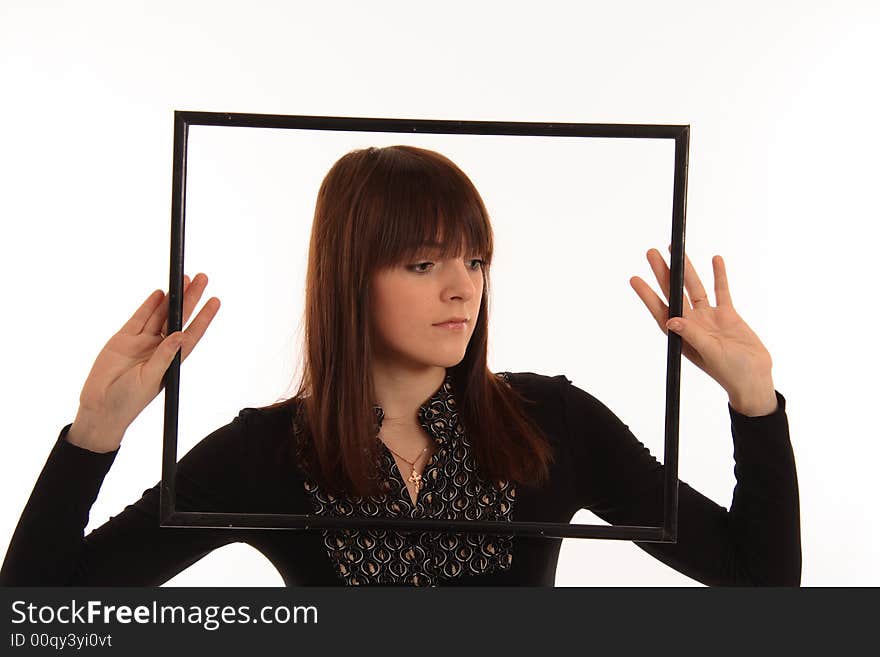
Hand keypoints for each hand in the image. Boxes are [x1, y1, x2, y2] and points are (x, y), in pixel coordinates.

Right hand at [69, 273, 219, 451]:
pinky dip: (149, 305)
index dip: (204, 317)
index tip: (215, 301)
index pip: (192, 333)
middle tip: (202, 278)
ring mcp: (142, 342)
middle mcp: (159, 348)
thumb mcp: (150, 379)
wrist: (99, 407)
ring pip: (160, 314)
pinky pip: (140, 318)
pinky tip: (160, 293)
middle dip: (190, 298)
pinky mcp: (123, 339)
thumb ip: (164, 356)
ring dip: (171, 298)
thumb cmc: (128, 400)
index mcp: (171, 360)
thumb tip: (181, 336)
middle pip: (178, 318)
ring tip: (184, 279)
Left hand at [629, 246, 775, 414]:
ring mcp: (710, 318)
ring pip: (695, 287)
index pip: (660, 310)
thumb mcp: (710, 354)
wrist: (754, 378)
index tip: (634, 278)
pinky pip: (721, 291)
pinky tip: (715, 260)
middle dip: (663, 273)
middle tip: (651, 252)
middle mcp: (692, 323)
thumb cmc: (730, 372)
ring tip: (676, 249)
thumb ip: (693, 335)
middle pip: (675, 292)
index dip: (647, 295)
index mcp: (682, 334)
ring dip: (687, 269)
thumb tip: (671, 321)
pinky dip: (718, 276)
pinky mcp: (728, 315)